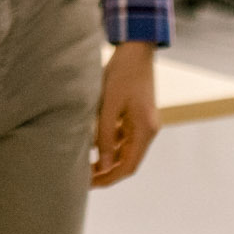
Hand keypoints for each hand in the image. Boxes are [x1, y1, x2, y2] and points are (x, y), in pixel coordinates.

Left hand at [92, 42, 160, 187]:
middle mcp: (148, 129)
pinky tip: (93, 144)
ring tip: (85, 164)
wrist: (136, 49)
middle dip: (107, 172)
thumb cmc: (122, 73)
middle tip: (84, 178)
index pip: (129, 166)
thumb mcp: (109, 105)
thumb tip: (103, 165)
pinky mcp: (137, 115)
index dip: (110, 178)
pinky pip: (124, 136)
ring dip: (108, 159)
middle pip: (128, 160)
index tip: (89, 184)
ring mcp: (144, 122)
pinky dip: (110, 144)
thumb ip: (105, 135)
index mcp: (145, 130)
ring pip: (126, 149)